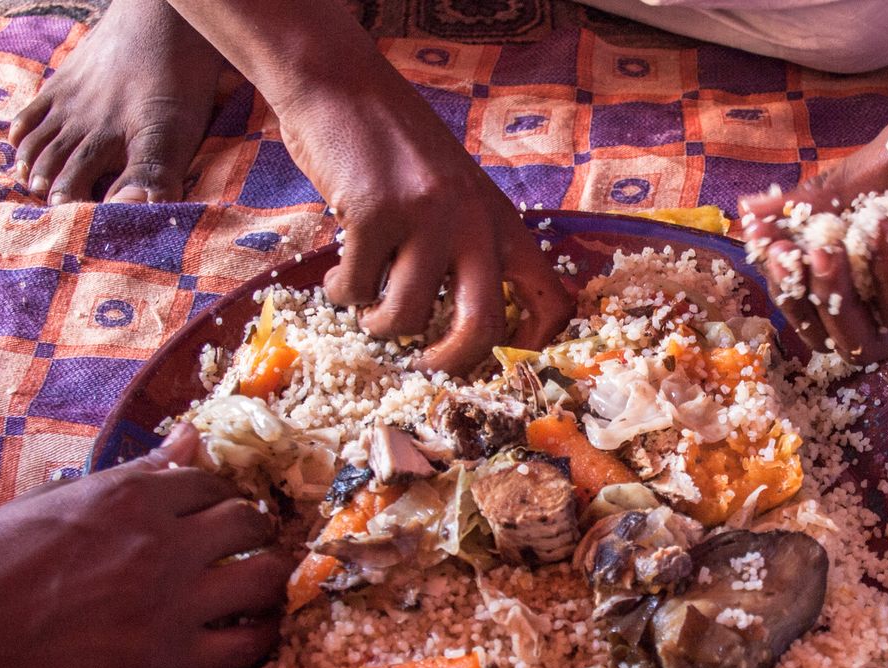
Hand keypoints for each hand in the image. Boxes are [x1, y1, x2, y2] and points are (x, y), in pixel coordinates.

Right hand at [0, 423, 291, 667]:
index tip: (216, 516)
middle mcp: (163, 538)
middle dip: (256, 533)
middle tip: (248, 551)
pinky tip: (251, 636)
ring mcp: (171, 599)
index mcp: (129, 493)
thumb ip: (131, 476)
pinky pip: (248, 644)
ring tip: (261, 590)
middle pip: (250, 521)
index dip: (218, 498)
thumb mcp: (52, 503)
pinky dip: (260, 637)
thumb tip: (189, 435)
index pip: (209, 480)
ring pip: (267, 576)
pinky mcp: (168, 660)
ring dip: (272, 579)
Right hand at [281, 85, 573, 374]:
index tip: (500, 364)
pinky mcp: (373, 214)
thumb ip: (469, 242)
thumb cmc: (396, 145)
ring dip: (377, 325)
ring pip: (405, 315)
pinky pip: (356, 287)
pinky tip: (337, 275)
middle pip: (481, 326)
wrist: (342, 85)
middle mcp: (473, 221)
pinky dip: (341, 293)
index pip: (550, 298)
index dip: (533, 347)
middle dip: (448, 361)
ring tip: (366, 309)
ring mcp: (425, 217)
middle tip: (424, 364)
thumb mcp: (458, 190)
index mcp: (502, 221)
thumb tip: (464, 324)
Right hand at [740, 81, 887, 362]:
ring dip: (831, 294)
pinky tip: (883, 231)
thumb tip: (756, 212)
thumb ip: (832, 190)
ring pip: (864, 334)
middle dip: (797, 288)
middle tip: (785, 252)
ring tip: (819, 249)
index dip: (782, 262)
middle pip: (830, 317)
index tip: (758, 236)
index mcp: (885, 240)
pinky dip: (887, 276)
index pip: (816, 273)